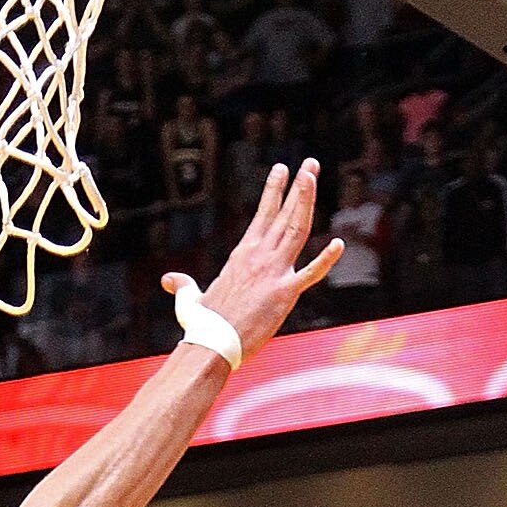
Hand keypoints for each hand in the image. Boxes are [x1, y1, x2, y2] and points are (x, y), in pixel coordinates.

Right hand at [178, 158, 342, 359]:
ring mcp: (274, 272)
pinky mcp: (284, 293)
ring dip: (306, 200)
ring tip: (312, 175)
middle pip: (284, 214)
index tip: (282, 170)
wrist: (212, 343)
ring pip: (297, 229)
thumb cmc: (201, 325)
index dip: (273, 190)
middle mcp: (260, 256)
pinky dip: (326, 259)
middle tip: (310, 164)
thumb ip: (183, 286)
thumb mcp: (189, 299)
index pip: (263, 214)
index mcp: (243, 254)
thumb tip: (168, 280)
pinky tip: (339, 243)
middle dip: (298, 186)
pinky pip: (311, 274)